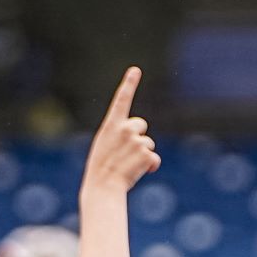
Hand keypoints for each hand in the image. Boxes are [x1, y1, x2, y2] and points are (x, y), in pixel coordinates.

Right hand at [81, 67, 160, 191]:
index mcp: (111, 124)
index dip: (129, 84)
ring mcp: (136, 141)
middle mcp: (125, 129)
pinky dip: (150, 167)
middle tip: (125, 152)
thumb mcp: (105, 145)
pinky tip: (139, 173)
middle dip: (138, 136)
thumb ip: (119, 134)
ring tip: (128, 166)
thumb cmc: (101, 168)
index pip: (122, 100)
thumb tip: (141, 139)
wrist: (103, 186)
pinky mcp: (147, 154)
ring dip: (142, 154)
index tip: (135, 70)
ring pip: (148, 144)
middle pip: (141, 125)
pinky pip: (154, 159)